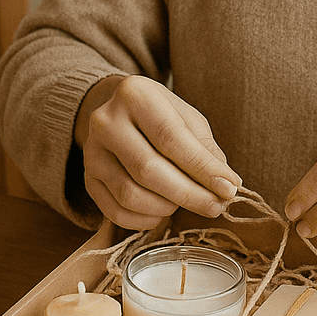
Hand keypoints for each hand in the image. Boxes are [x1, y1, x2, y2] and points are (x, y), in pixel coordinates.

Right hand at [75, 75, 240, 228]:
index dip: (202, 168)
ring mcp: (92, 152)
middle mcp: (106, 121)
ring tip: (186, 202)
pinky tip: (163, 212)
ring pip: (131, 194)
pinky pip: (115, 211)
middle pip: (148, 169)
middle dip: (189, 194)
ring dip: (167, 207)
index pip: (171, 138)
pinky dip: (145, 220)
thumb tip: (226, 185)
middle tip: (215, 206)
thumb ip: (205, 149)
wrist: (120, 114)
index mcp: (135, 95)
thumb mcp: (187, 119)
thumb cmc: (162, 116)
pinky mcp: (88, 178)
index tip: (228, 189)